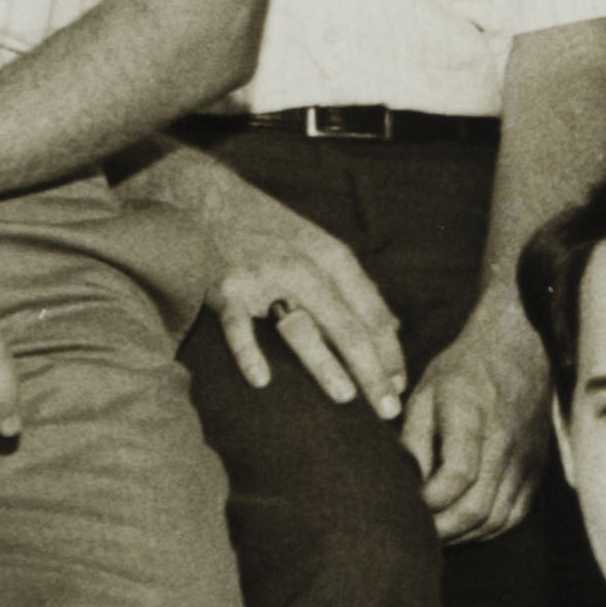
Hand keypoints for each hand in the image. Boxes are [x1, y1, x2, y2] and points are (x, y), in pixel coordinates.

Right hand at [205, 206, 410, 417]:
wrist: (204, 196)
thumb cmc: (268, 228)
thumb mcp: (319, 244)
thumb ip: (355, 285)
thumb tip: (392, 327)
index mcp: (331, 257)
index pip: (371, 313)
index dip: (390, 353)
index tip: (401, 387)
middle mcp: (303, 267)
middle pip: (347, 327)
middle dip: (372, 370)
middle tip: (388, 410)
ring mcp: (264, 279)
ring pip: (302, 327)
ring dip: (325, 363)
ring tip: (346, 396)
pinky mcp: (225, 289)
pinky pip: (239, 327)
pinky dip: (249, 353)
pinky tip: (262, 381)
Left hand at [405, 302, 551, 542]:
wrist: (521, 348)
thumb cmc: (464, 370)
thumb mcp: (425, 394)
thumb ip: (413, 441)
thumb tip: (405, 487)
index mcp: (472, 414)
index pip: (458, 474)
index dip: (430, 499)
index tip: (412, 500)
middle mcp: (505, 440)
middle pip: (477, 506)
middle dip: (442, 529)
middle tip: (415, 533)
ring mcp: (525, 457)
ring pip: (496, 518)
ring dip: (463, 534)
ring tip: (436, 533)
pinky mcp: (536, 467)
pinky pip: (515, 515)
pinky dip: (488, 530)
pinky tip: (465, 527)